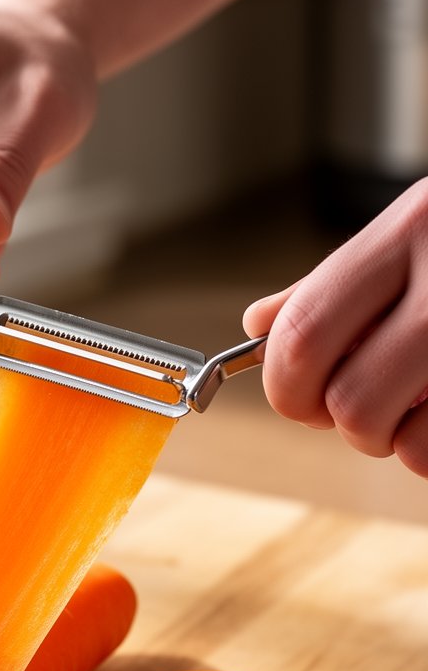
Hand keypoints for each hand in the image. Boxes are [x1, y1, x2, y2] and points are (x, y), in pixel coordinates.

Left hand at [243, 178, 427, 477]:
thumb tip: (258, 324)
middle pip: (345, 402)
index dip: (285, 383)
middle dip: (338, 420)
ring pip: (394, 438)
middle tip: (360, 403)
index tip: (298, 394)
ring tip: (416, 402)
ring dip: (393, 439)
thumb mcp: (412, 231)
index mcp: (406, 234)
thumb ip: (335, 283)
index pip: (303, 333)